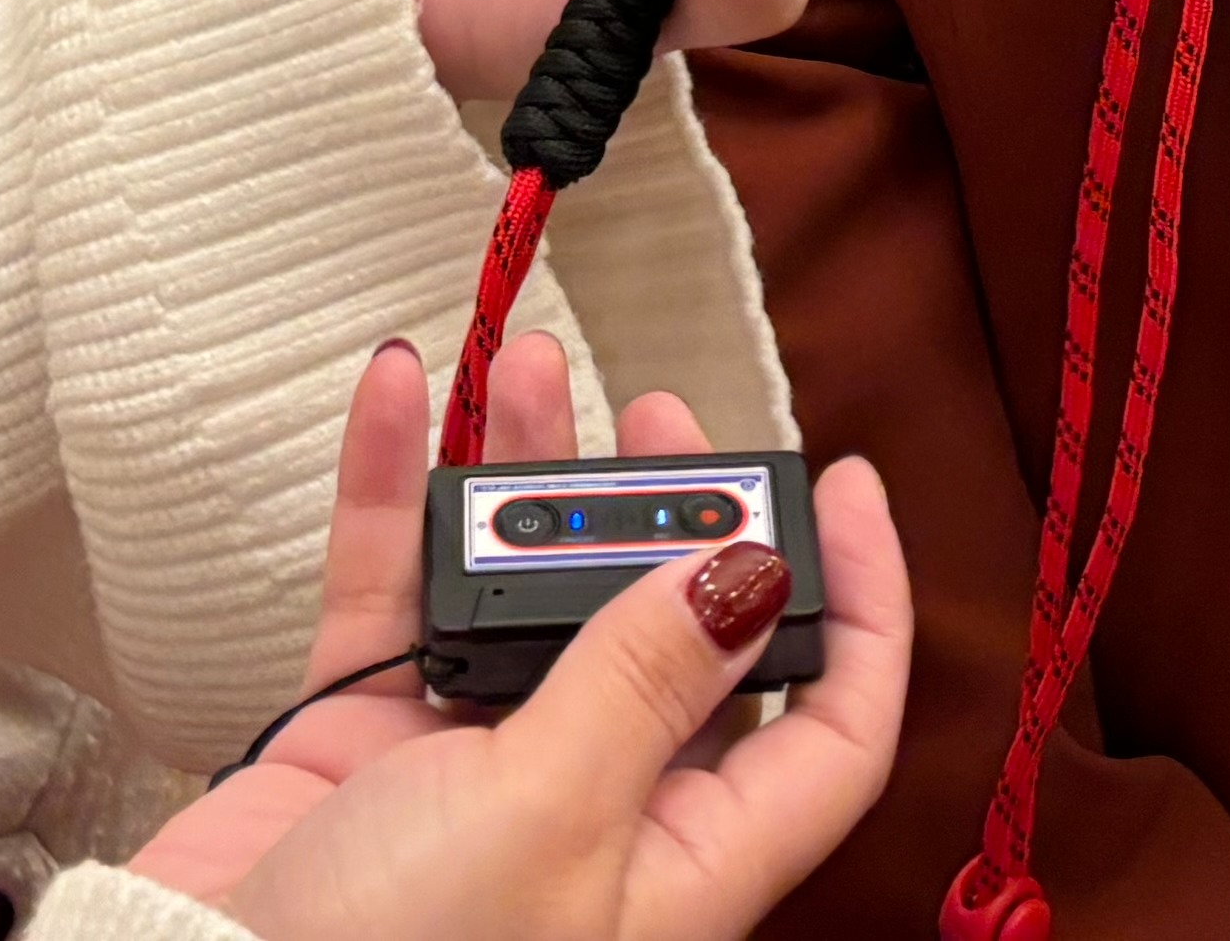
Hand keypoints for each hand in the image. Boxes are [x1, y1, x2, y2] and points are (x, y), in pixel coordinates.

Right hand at [132, 339, 909, 940]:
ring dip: (527, 478)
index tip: (846, 484)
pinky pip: (399, 589)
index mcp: (683, 860)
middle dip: (669, 513)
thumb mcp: (546, 813)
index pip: (827, 734)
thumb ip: (642, 681)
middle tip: (655, 413)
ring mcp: (476, 766)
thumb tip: (750, 575)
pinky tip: (399, 393)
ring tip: (526, 370)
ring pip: (531, 592)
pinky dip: (398, 492)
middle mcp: (596, 808)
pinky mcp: (368, 737)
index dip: (861, 610)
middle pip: (669, 633)